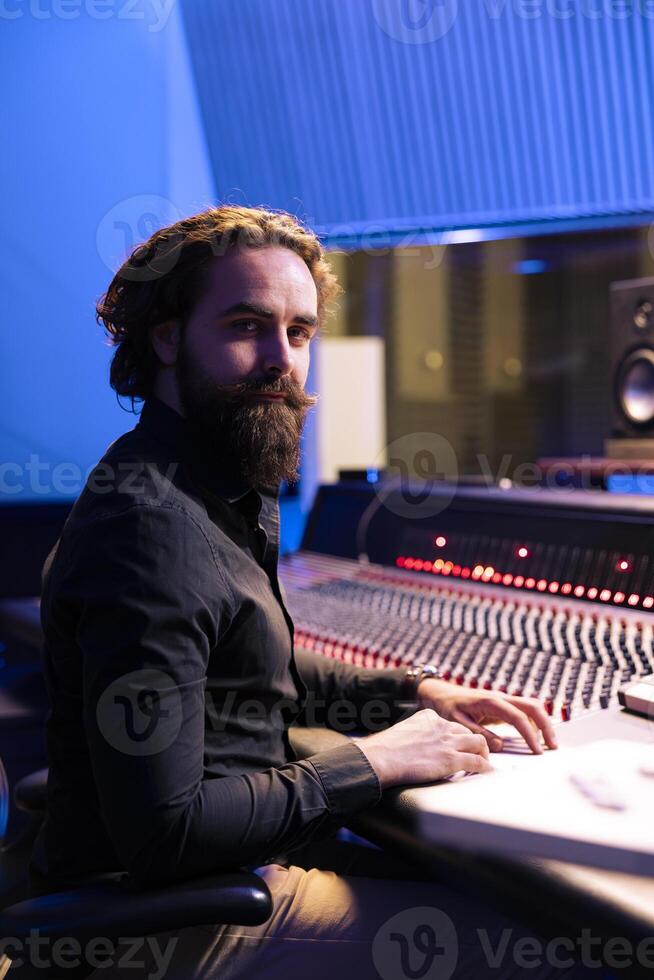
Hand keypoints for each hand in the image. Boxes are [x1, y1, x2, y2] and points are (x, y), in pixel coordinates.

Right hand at [354, 707, 492, 788]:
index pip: (451, 724)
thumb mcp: (403, 732)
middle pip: (468, 731)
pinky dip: (485, 768)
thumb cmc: (385, 749)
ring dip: (484, 754)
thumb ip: (416, 735)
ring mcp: (448, 742)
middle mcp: (442, 726)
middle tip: (475, 755)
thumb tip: (417, 748)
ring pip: (479, 743)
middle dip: (473, 743)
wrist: (381, 757)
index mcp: (429, 717)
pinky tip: (486, 772)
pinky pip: (477, 762)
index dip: (457, 737)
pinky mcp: (452, 760)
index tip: (458, 745)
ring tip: (483, 763)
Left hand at [416, 678, 557, 754]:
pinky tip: (537, 736)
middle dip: (546, 725)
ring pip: (531, 706)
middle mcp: (501, 697)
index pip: (518, 717)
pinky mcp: (504, 705)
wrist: (441, 694)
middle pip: (532, 706)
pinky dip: (535, 721)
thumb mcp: (458, 722)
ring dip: (543, 722)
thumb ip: (479, 734)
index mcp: (490, 701)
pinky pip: (524, 710)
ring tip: (549, 743)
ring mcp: (504, 700)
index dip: (530, 734)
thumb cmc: (448, 706)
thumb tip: (500, 746)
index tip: (536, 750)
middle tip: (553, 746)